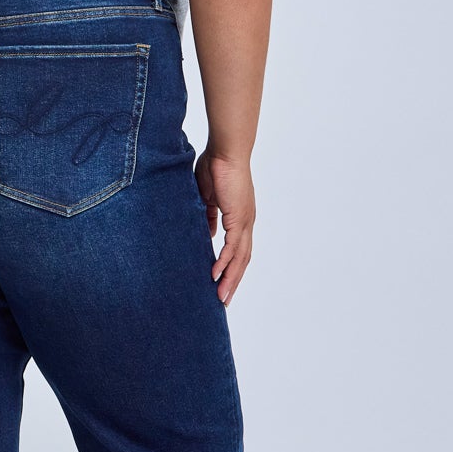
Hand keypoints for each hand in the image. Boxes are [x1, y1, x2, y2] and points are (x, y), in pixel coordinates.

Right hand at [194, 149, 255, 305]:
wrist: (226, 151)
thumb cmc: (216, 166)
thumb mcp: (207, 196)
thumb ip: (209, 215)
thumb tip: (209, 232)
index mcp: (239, 218)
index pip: (237, 250)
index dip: (230, 268)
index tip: (221, 284)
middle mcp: (245, 223)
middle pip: (242, 260)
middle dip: (233, 282)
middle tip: (223, 301)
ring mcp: (244, 221)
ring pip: (240, 258)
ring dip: (231, 279)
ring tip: (220, 297)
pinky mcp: (238, 218)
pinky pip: (232, 247)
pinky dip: (225, 263)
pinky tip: (216, 275)